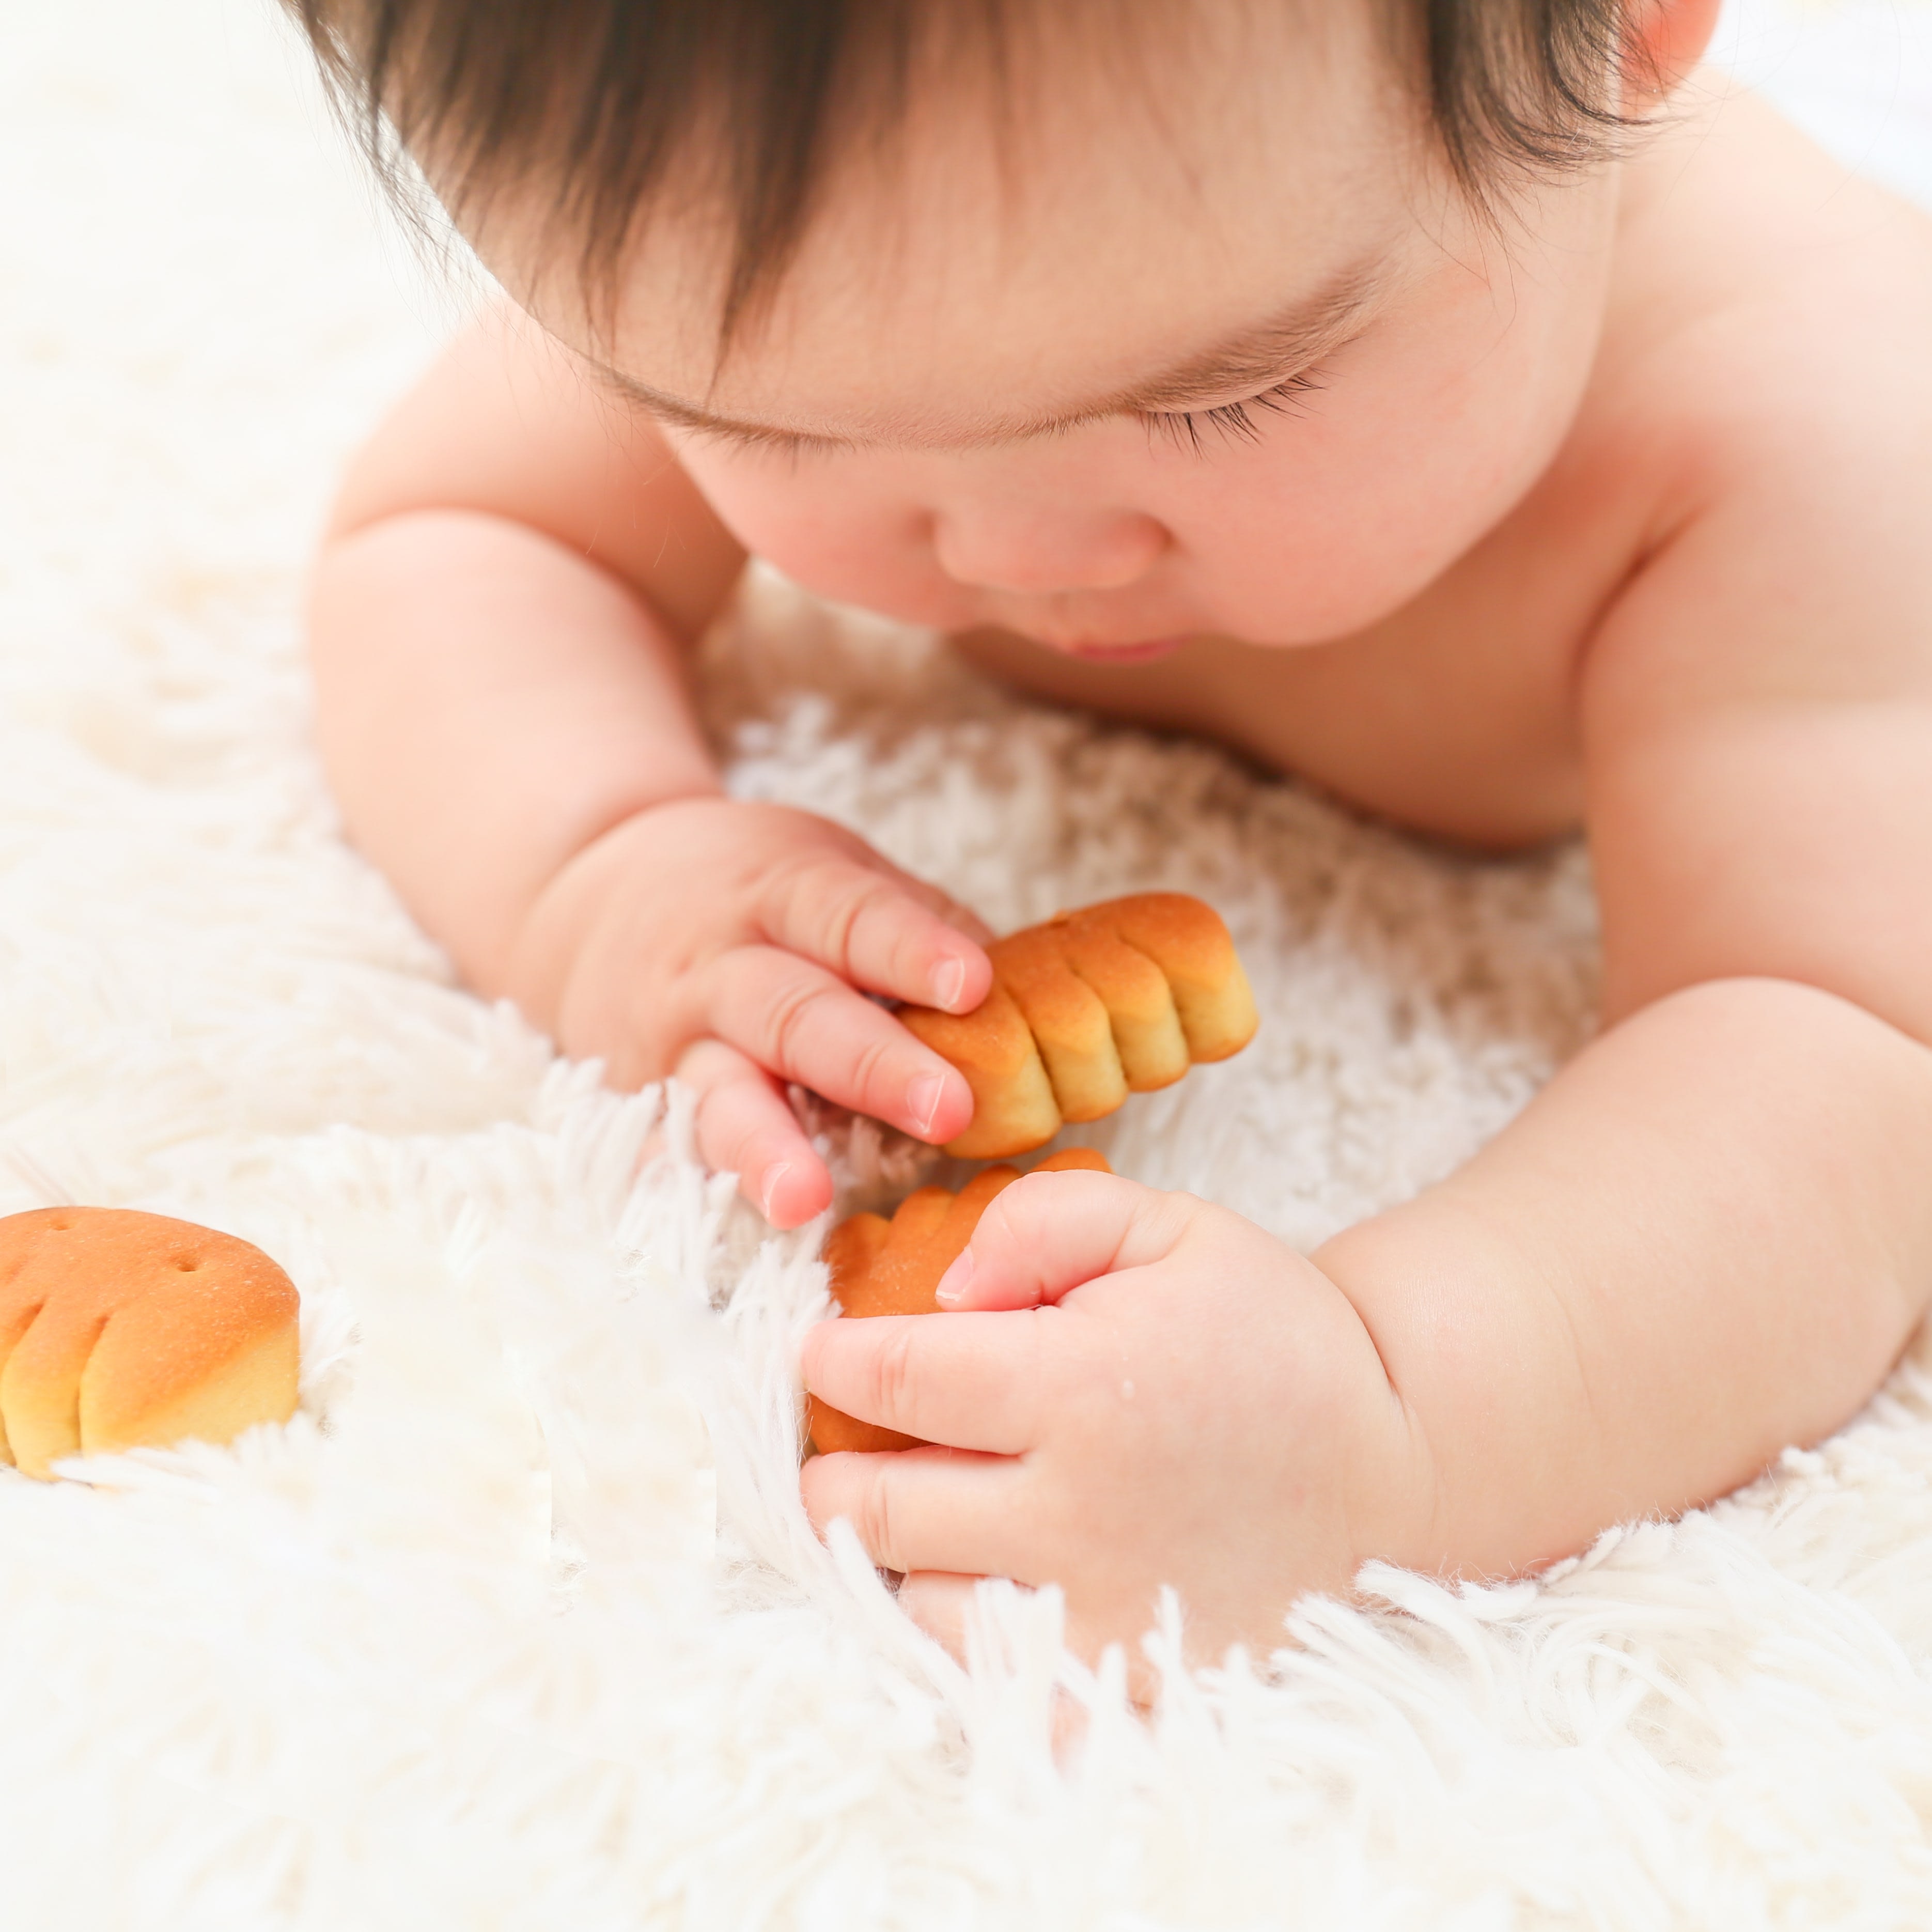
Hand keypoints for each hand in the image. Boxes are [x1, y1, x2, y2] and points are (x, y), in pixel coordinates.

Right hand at [503, 796, 992, 1225]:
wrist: (590, 892)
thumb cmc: (752, 892)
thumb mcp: (826, 871)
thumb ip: (913, 927)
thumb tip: (1020, 996)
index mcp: (781, 892)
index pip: (849, 917)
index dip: (910, 950)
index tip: (973, 985)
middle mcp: (721, 966)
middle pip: (796, 1014)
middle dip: (872, 1065)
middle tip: (948, 1108)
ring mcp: (673, 1041)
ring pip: (720, 1094)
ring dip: (765, 1151)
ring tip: (805, 1201)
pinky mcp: (638, 1102)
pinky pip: (664, 1153)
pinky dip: (695, 1191)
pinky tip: (727, 1235)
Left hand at [800, 1170, 1434, 1667]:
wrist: (1390, 1462)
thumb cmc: (1268, 1332)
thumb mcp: (1171, 1227)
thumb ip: (1044, 1224)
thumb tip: (944, 1289)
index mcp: (1082, 1388)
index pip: (892, 1377)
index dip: (831, 1360)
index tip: (822, 1351)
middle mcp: (1077, 1514)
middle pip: (874, 1506)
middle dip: (833, 1465)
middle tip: (843, 1438)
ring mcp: (1098, 1616)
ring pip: (914, 1603)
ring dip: (892, 1555)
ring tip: (917, 1506)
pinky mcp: (1125, 1685)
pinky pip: (987, 1688)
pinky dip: (953, 1642)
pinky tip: (971, 1587)